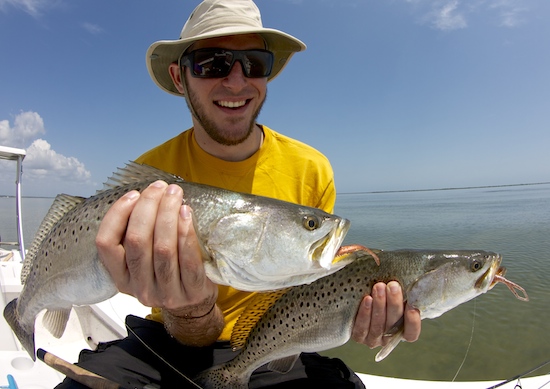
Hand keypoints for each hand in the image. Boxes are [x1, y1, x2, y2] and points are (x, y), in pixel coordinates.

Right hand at [95, 181, 217, 315]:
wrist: (193, 305)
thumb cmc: (167, 272)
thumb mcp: (143, 261)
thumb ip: (137, 236)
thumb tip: (144, 195)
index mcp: (120, 277)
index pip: (106, 244)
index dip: (117, 215)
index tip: (133, 194)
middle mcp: (139, 288)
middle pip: (137, 242)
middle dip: (148, 207)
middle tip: (160, 188)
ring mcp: (165, 293)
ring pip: (162, 249)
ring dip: (168, 215)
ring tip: (175, 195)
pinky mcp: (191, 293)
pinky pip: (188, 260)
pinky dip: (186, 233)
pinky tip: (187, 213)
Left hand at [351, 281, 420, 347]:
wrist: (358, 301)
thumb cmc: (382, 297)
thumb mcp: (393, 296)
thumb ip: (401, 294)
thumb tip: (406, 284)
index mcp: (401, 332)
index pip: (411, 333)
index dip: (413, 322)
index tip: (412, 305)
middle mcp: (388, 339)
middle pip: (393, 325)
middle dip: (394, 304)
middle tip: (393, 286)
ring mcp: (373, 340)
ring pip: (378, 326)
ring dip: (379, 305)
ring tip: (379, 287)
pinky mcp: (358, 336)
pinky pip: (362, 327)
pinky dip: (365, 313)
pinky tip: (367, 299)